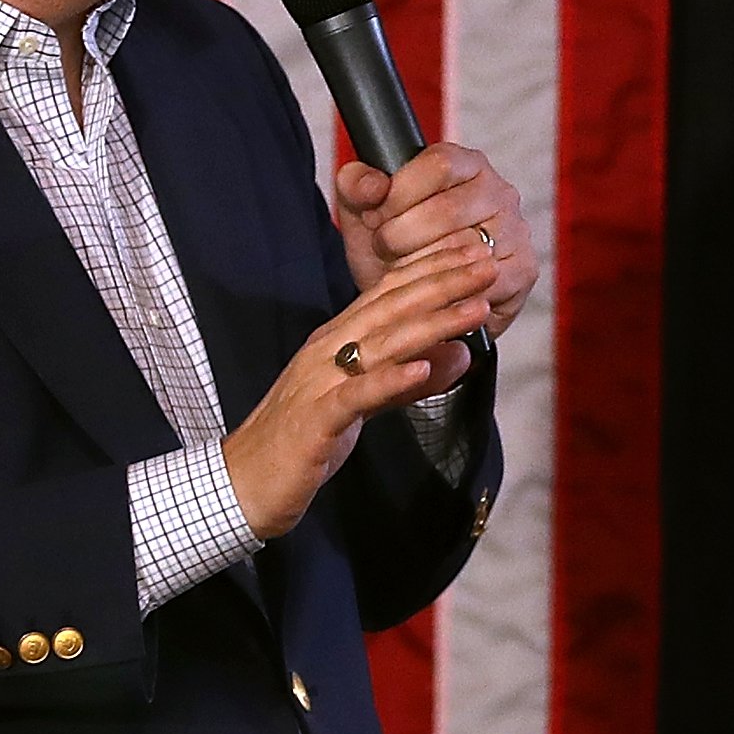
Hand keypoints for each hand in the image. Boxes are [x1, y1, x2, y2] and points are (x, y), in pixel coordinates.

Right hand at [221, 237, 497, 539]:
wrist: (245, 483)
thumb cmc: (306, 440)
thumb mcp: (364, 404)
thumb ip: (409, 381)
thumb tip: (460, 356)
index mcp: (338, 340)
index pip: (389, 293)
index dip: (432, 268)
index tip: (475, 251)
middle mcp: (328, 350)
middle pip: (391, 307)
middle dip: (443, 282)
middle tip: (488, 262)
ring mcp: (320, 382)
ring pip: (382, 344)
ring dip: (433, 323)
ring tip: (476, 309)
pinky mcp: (316, 421)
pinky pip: (356, 395)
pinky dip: (389, 380)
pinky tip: (424, 369)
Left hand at [335, 142, 541, 343]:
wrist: (415, 297)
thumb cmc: (395, 247)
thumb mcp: (364, 212)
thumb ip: (356, 186)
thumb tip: (372, 185)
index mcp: (465, 163)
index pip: (438, 164)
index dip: (399, 193)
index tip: (376, 216)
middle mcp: (499, 191)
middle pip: (447, 210)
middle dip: (401, 237)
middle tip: (384, 251)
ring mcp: (516, 230)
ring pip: (462, 249)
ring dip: (419, 267)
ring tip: (401, 271)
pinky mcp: (523, 269)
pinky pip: (481, 282)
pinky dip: (447, 291)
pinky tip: (429, 290)